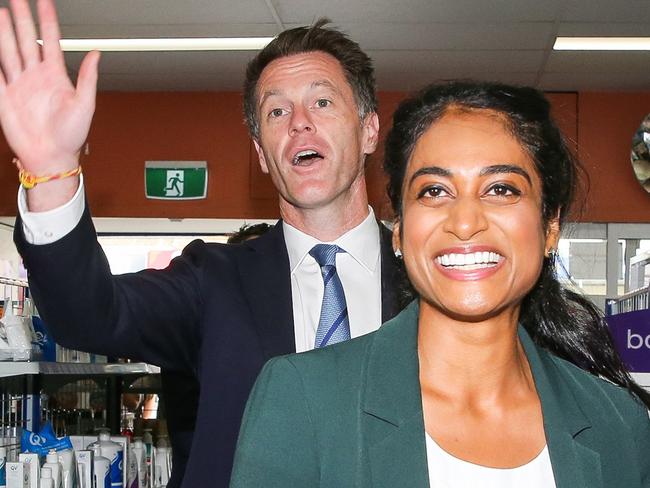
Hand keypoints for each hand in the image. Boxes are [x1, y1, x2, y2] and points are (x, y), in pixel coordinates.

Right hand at [0, 0, 98, 174]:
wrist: (51, 157)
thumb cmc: (71, 136)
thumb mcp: (85, 105)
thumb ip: (88, 78)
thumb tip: (97, 54)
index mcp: (56, 76)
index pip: (51, 40)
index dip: (47, 21)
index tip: (44, 2)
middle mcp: (36, 76)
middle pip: (26, 39)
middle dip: (22, 18)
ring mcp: (19, 84)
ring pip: (8, 50)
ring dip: (4, 32)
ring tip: (2, 12)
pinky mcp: (5, 96)